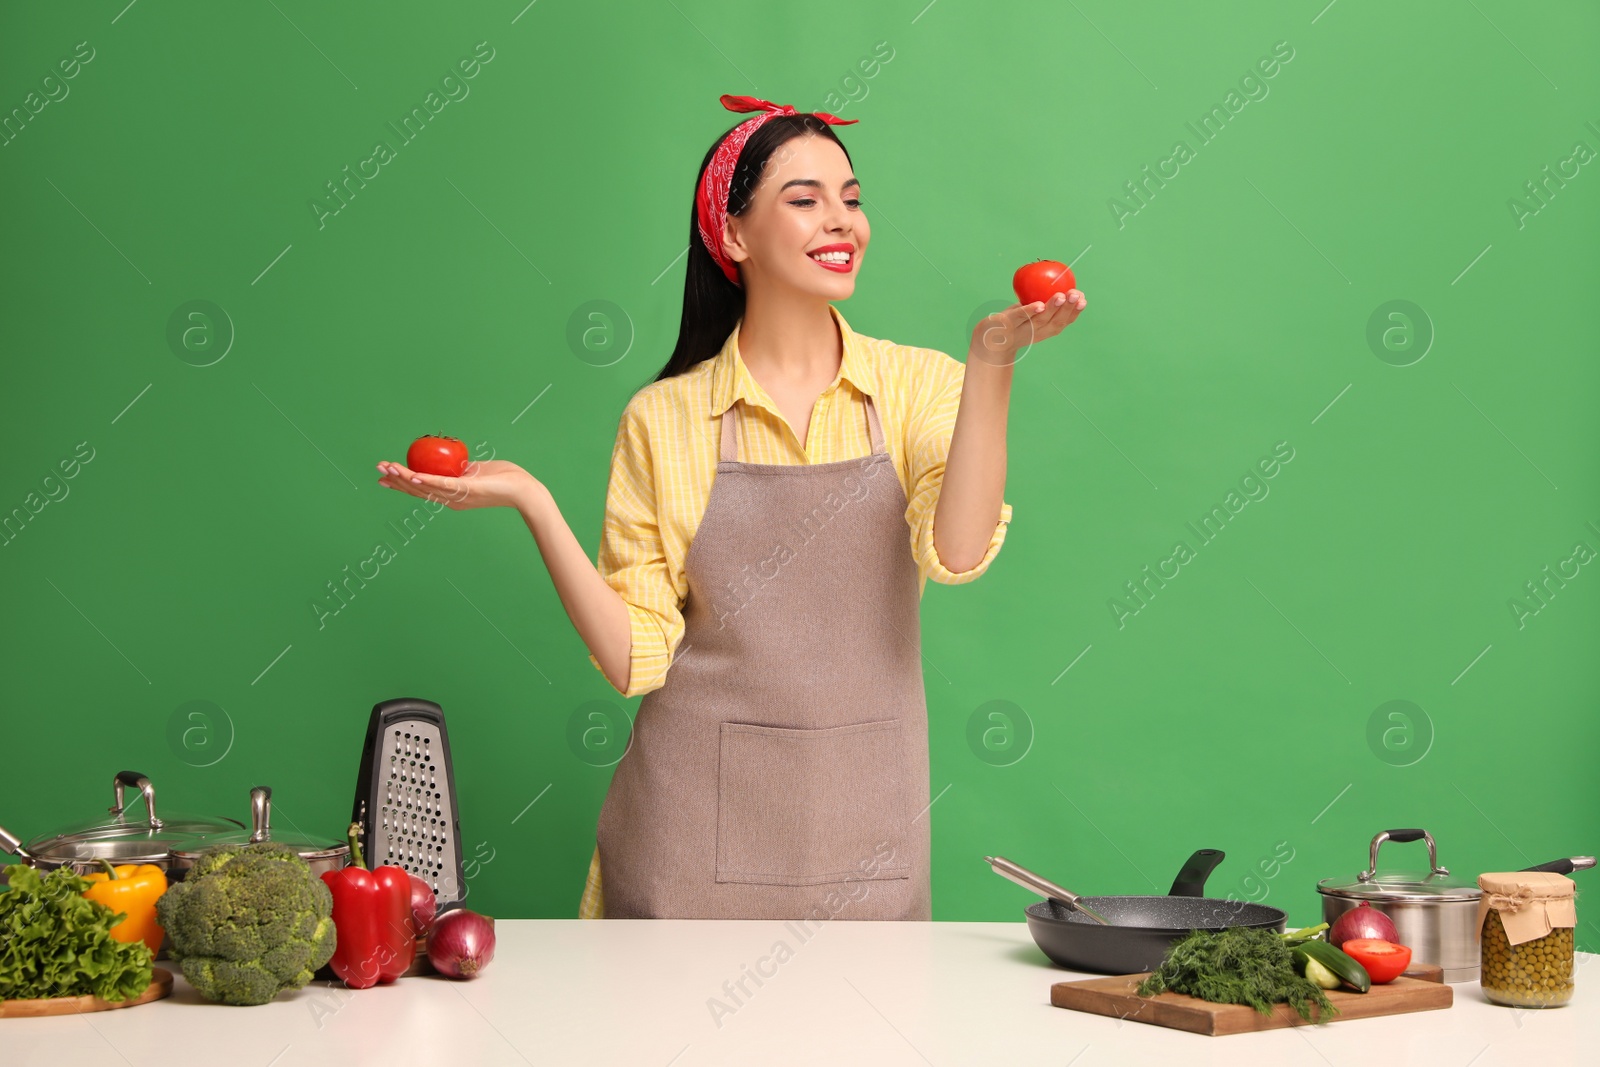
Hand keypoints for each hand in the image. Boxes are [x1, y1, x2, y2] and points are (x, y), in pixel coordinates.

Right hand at [376, 458, 542, 510]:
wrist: (524, 489)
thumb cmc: (505, 478)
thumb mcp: (477, 471)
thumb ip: (463, 469)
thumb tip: (453, 461)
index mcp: (452, 496)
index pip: (422, 490)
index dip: (402, 483)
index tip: (385, 476)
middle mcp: (452, 500)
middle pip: (418, 490)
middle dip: (396, 480)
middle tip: (378, 471)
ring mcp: (458, 496)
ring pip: (426, 487)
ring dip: (405, 478)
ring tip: (388, 469)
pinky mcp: (467, 490)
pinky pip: (444, 485)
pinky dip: (427, 480)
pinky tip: (413, 475)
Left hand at [970, 288, 1086, 365]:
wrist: (989, 340)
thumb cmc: (1016, 322)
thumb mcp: (1032, 313)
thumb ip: (1046, 301)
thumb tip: (1061, 280)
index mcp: (1046, 329)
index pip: (1065, 321)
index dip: (1075, 311)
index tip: (1084, 299)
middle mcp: (1037, 333)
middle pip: (1055, 321)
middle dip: (1067, 308)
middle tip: (1075, 295)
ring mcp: (1022, 331)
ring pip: (1040, 321)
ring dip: (1052, 307)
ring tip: (1061, 296)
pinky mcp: (1007, 326)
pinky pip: (1019, 318)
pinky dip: (1029, 311)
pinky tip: (1038, 305)